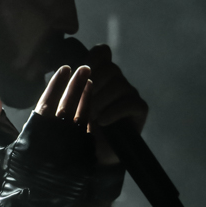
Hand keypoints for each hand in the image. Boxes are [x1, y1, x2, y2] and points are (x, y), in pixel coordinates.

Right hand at [0, 65, 94, 206]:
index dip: (58, 81)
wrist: (33, 204)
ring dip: (89, 96)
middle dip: (78, 82)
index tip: (65, 68)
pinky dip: (96, 118)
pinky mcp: (86, 156)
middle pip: (71, 101)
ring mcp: (73, 145)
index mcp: (37, 128)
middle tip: (85, 68)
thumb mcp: (1, 145)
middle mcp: (57, 134)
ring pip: (85, 114)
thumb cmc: (16, 172)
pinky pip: (94, 132)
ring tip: (91, 83)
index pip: (51, 97)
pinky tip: (98, 108)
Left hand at [76, 45, 147, 165]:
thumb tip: (65, 70)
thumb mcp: (67, 107)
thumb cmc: (77, 129)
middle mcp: (116, 80)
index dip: (93, 58)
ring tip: (89, 117)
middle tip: (81, 105)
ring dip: (100, 101)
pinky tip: (102, 122)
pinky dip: (114, 112)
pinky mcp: (139, 108)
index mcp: (99, 74)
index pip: (101, 53)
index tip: (83, 69)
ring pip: (119, 85)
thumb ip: (67, 88)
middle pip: (110, 69)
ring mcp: (129, 93)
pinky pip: (129, 103)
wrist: (92, 154)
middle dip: (93, 86)